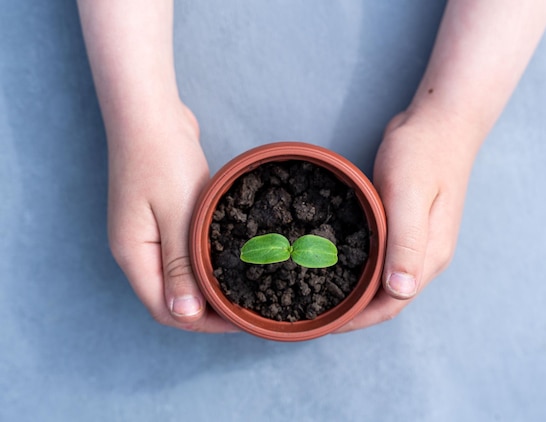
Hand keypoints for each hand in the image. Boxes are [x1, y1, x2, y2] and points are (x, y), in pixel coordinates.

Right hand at [107, 103, 238, 332]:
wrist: (151, 114)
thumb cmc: (162, 158)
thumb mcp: (176, 214)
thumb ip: (180, 265)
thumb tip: (185, 315)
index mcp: (133, 254)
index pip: (165, 309)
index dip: (202, 322)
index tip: (238, 321)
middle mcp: (136, 250)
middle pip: (170, 298)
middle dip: (207, 310)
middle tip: (246, 309)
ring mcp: (146, 234)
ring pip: (178, 276)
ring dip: (207, 287)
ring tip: (242, 291)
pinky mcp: (159, 219)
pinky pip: (181, 253)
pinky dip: (203, 263)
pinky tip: (227, 262)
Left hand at [335, 110, 475, 331]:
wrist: (440, 121)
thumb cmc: (423, 153)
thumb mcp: (409, 194)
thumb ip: (406, 241)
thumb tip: (399, 290)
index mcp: (428, 255)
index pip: (391, 304)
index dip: (356, 320)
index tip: (321, 325)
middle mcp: (425, 256)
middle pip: (386, 300)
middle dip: (351, 312)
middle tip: (310, 314)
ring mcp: (417, 241)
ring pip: (382, 281)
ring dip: (354, 293)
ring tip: (317, 296)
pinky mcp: (407, 226)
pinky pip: (381, 258)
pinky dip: (359, 269)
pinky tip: (337, 264)